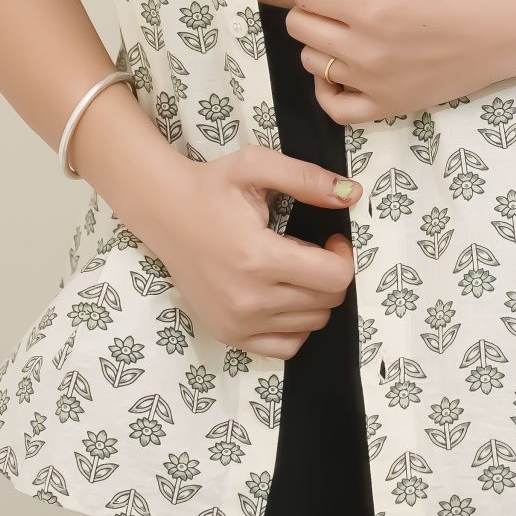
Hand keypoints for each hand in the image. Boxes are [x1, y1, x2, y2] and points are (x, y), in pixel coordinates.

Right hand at [143, 145, 363, 360]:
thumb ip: (306, 178)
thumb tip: (351, 194)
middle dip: (330, 274)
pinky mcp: (228, 334)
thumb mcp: (256, 167)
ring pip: (311, 324)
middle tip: (309, 252)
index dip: (343, 256)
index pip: (335, 278)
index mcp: (259, 258)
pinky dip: (295, 326)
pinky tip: (283, 299)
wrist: (164, 213)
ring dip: (313, 297)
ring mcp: (237, 323)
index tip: (330, 240)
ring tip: (291, 270)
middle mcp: (249, 299)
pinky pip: (286, 348)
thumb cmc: (211, 188)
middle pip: (327, 302)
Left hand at [285, 0, 515, 124]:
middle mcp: (367, 52)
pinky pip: (336, 109)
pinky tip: (342, 68)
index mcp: (372, 9)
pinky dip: (327, 89)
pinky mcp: (392, 105)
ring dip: (320, 40)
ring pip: (312, 64)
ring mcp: (377, 84)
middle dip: (313, 4)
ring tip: (348, 26)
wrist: (514, 28)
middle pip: (301, 28)